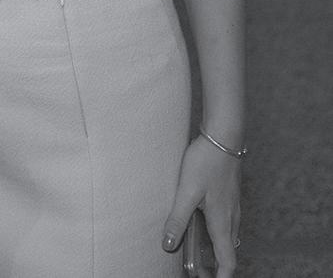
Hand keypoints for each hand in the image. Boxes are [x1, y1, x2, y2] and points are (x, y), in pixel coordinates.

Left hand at [162, 135, 241, 276]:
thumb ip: (178, 218)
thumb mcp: (187, 191)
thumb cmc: (206, 161)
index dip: (219, 277)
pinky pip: (225, 222)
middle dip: (214, 266)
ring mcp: (233, 206)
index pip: (228, 262)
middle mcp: (232, 218)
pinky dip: (215, 232)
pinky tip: (199, 221)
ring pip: (227, 237)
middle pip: (227, 253)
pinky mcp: (229, 195)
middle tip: (195, 269)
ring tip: (195, 249)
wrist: (224, 136)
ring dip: (215, 249)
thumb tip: (168, 244)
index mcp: (222, 222)